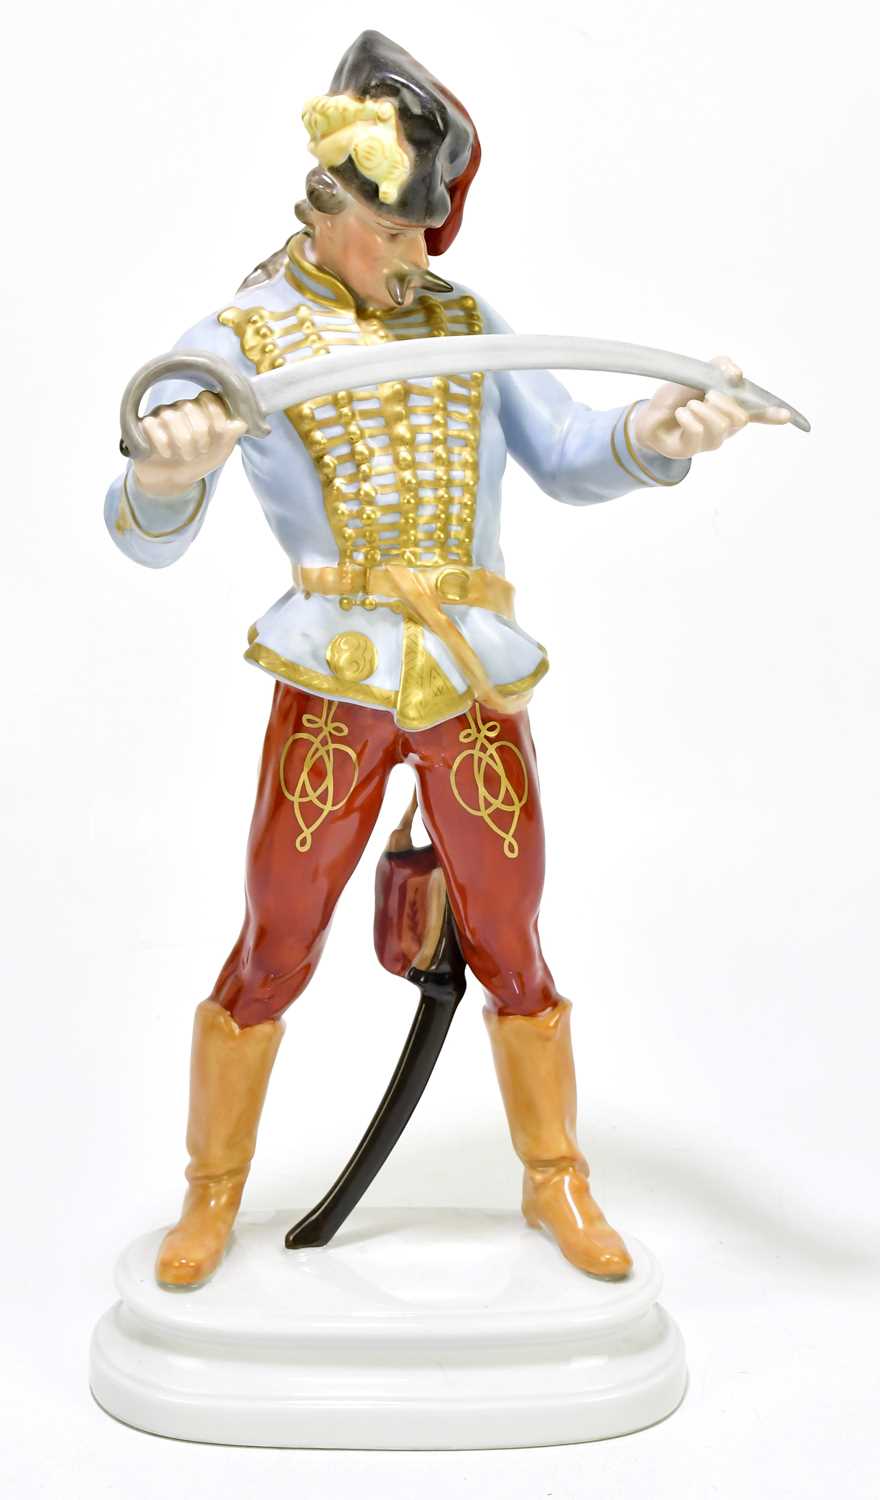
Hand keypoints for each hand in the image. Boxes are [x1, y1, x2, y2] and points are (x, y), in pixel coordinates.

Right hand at [132, 390, 245, 496]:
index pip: (209, 398)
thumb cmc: (197, 462)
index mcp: (201, 409)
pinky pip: (152, 426)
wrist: (172, 480)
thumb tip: (241, 423)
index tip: (219, 434)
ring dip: (182, 441)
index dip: (216, 416)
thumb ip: (230, 438)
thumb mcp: (218, 453)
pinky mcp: (145, 425)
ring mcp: (162, 414)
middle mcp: (181, 407)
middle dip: (199, 434)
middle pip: (190, 407)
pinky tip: (166, 454)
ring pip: (171, 417)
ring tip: (186, 456)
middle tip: (200, 451)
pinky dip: (162, 443)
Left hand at [633, 355, 790, 460]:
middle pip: (740, 418)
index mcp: (731, 408)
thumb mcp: (699, 373)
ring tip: (689, 406)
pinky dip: (688, 417)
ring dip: (703, 409)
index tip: (788, 415)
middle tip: (706, 395)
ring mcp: (710, 440)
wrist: (649, 413)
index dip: (773, 415)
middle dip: (724, 402)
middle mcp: (725, 427)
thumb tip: (737, 374)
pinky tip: (681, 414)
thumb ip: (720, 366)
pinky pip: (698, 432)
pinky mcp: (692, 449)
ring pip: (721, 425)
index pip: (758, 414)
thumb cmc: (678, 395)